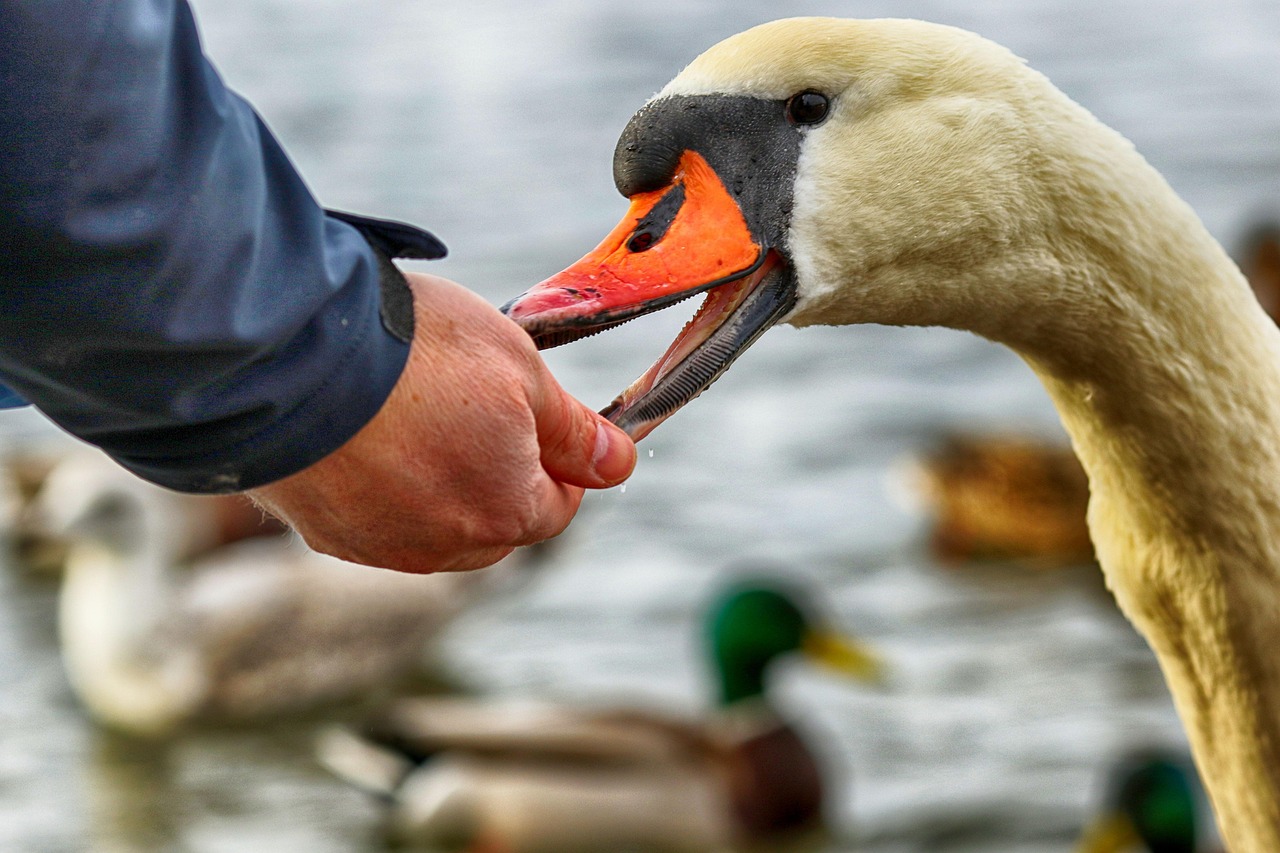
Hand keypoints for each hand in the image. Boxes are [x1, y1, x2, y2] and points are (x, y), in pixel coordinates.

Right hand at [248, 272, 635, 571]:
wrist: (289, 356)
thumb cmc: (416, 354)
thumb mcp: (518, 370)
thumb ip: (572, 429)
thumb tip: (618, 464)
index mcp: (504, 512)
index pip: (556, 506)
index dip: (559, 461)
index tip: (542, 419)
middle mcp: (444, 548)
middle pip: (495, 524)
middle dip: (500, 475)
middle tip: (475, 407)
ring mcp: (379, 546)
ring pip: (433, 526)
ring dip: (439, 485)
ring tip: (415, 413)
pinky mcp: (324, 533)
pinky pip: (374, 519)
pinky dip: (381, 487)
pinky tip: (366, 434)